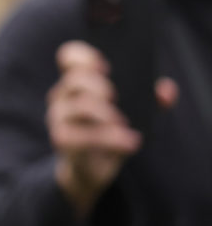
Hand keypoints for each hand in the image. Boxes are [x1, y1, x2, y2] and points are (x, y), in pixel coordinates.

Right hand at [48, 40, 176, 214]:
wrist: (89, 170)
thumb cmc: (108, 134)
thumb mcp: (131, 115)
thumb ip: (150, 100)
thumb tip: (167, 90)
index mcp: (77, 82)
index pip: (69, 56)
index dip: (84, 55)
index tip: (105, 64)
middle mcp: (62, 95)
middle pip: (75, 79)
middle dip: (99, 85)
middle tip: (115, 97)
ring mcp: (59, 117)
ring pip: (80, 106)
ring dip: (106, 114)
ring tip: (123, 123)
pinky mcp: (63, 140)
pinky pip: (84, 136)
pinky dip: (110, 139)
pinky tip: (129, 142)